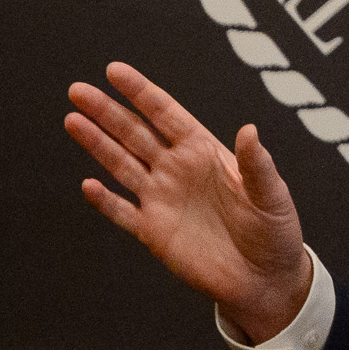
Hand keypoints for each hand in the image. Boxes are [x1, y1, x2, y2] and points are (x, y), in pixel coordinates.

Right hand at [65, 61, 312, 342]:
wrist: (264, 278)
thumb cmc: (275, 230)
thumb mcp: (272, 194)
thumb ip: (257, 164)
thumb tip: (249, 129)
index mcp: (204, 151)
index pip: (166, 114)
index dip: (141, 92)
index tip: (114, 71)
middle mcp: (178, 169)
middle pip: (135, 133)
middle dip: (107, 111)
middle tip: (78, 90)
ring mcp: (162, 199)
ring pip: (122, 165)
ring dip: (97, 144)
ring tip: (73, 120)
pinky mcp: (153, 232)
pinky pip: (122, 212)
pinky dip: (105, 200)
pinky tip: (88, 185)